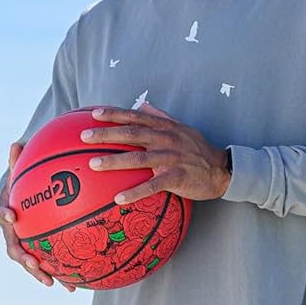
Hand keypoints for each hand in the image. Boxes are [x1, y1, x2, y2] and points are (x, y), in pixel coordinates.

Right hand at [0, 140, 77, 290]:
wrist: (21, 198)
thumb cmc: (21, 181)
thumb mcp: (20, 169)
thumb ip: (18, 160)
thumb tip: (16, 144)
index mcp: (6, 212)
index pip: (1, 215)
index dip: (4, 216)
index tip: (11, 216)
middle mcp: (12, 233)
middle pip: (14, 249)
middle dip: (24, 258)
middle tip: (34, 263)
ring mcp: (24, 245)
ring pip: (30, 262)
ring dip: (40, 273)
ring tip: (53, 282)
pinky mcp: (37, 253)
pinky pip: (47, 264)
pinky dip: (58, 275)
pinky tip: (74, 286)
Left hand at [79, 103, 230, 206]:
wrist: (221, 169)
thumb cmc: (198, 150)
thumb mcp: (182, 128)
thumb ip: (161, 117)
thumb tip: (142, 105)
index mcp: (164, 127)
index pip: (135, 117)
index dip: (114, 114)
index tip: (93, 113)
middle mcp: (166, 139)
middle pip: (131, 134)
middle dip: (106, 134)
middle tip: (83, 136)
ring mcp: (171, 158)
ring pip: (138, 158)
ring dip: (114, 161)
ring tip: (93, 165)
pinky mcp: (177, 177)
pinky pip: (152, 185)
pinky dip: (135, 191)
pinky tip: (118, 198)